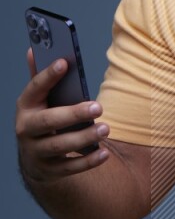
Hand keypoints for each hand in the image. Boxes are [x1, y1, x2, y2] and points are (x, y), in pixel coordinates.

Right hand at [16, 50, 109, 183]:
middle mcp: (26, 129)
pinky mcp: (50, 170)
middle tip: (98, 107)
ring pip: (60, 145)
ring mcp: (36, 152)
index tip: (64, 63)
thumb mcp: (39, 100)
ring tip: (106, 128)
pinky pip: (70, 167)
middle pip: (49, 121)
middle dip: (74, 114)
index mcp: (25, 106)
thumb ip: (41, 78)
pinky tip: (104, 152)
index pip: (35, 89)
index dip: (48, 76)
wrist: (35, 160)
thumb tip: (33, 48)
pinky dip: (88, 161)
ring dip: (84, 137)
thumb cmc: (44, 119)